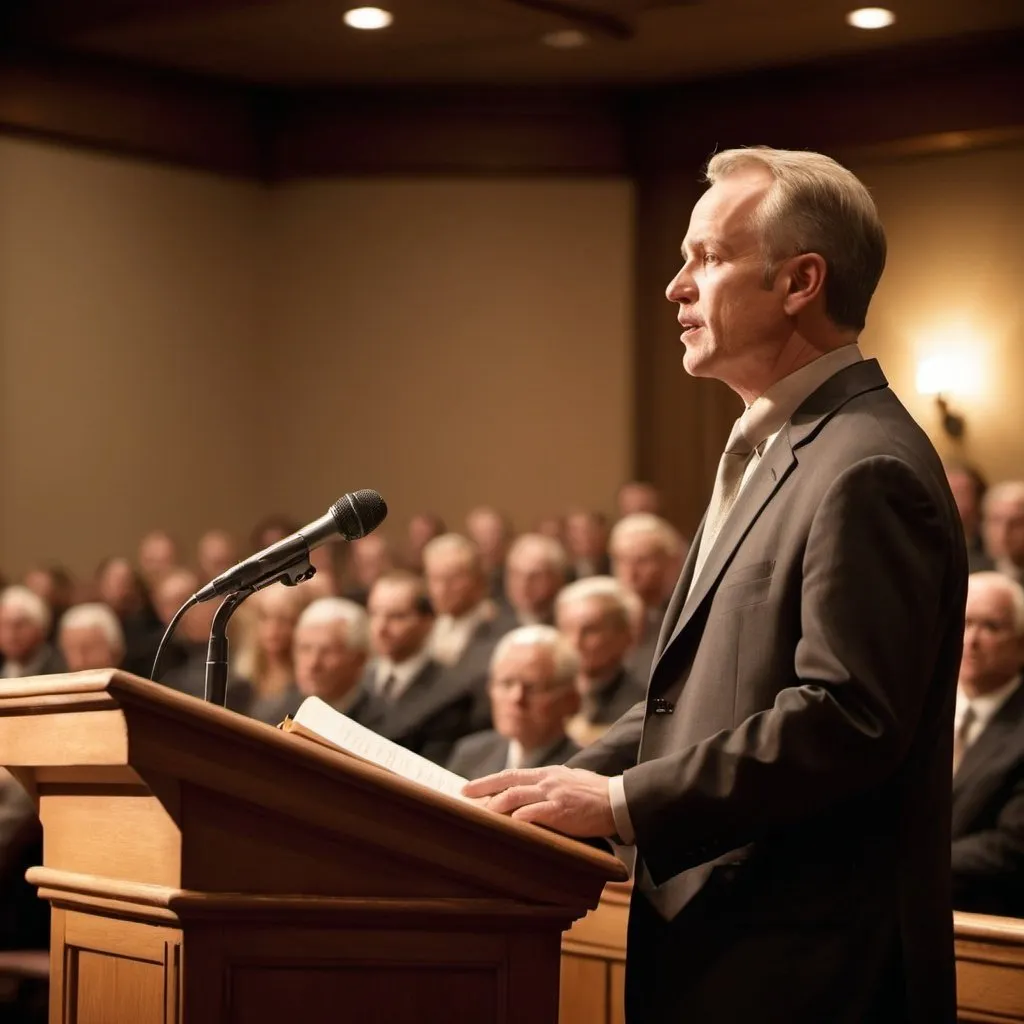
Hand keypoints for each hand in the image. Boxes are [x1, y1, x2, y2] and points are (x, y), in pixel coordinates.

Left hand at [463, 765, 615, 836]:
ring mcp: (553, 794)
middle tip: (464, 794)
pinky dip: (520, 817)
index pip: (511, 775)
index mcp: (547, 774)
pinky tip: (509, 823)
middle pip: (507, 781)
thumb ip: (549, 785)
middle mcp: (546, 780)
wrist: (618, 800)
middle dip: (483, 787)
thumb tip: (531, 792)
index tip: (470, 786)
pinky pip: (536, 812)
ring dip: (496, 804)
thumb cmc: (595, 793)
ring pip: (516, 795)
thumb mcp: (569, 781)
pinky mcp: (562, 810)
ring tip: (481, 813)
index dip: (489, 780)